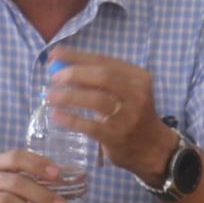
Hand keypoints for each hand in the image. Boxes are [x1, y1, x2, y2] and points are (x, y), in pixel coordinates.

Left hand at [43, 49, 167, 178]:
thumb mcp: (126, 91)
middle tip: (54, 77)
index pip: (104, 60)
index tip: (55, 54)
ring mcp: (128, 116)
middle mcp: (137, 94)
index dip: (77, 56)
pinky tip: (56, 115)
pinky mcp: (117, 136)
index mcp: (138, 77)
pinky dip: (71, 119)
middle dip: (75, 74)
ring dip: (69, 96)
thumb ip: (101, 78)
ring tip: (50, 96)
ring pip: (96, 100)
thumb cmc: (132, 114)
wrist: (152, 148)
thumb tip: (62, 65)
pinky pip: (90, 126)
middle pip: (103, 77)